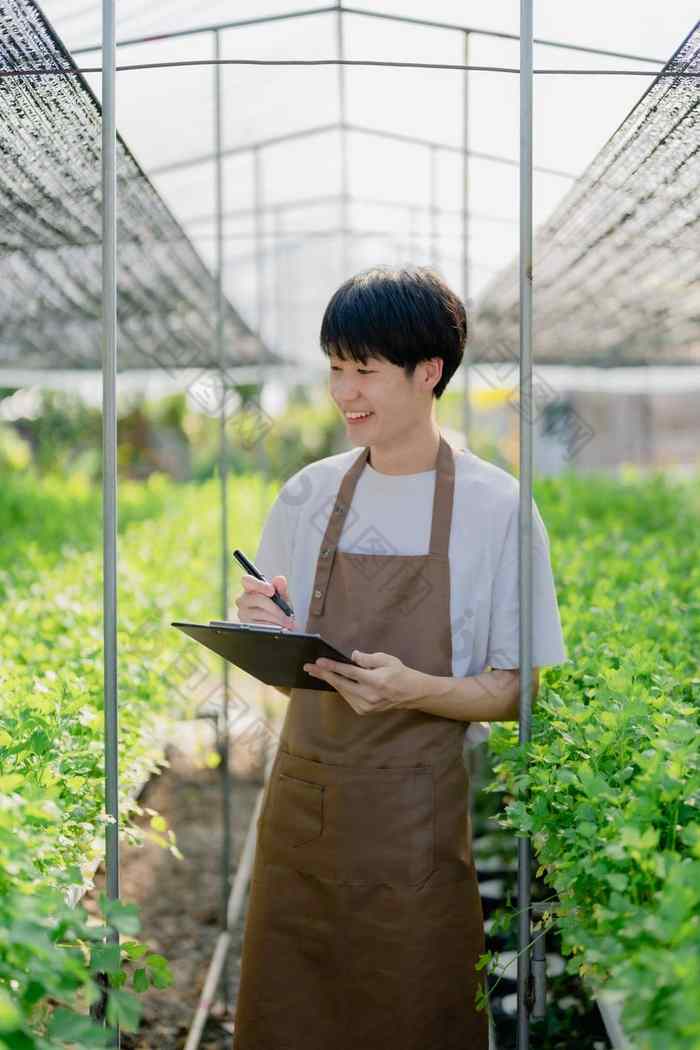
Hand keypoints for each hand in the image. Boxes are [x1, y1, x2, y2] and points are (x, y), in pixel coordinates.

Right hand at [234, 573, 297, 629]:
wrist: (278, 625)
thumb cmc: (277, 608)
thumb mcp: (282, 596)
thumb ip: (281, 587)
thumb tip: (279, 580)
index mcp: (251, 588)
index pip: (247, 580)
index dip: (259, 585)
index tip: (272, 591)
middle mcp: (243, 599)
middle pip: (257, 599)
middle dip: (275, 607)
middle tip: (287, 614)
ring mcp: (242, 612)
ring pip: (260, 613)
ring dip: (276, 618)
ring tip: (286, 621)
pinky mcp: (245, 625)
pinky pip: (260, 625)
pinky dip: (272, 626)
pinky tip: (278, 626)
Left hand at [302, 650, 427, 714]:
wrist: (412, 693)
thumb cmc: (400, 673)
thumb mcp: (387, 659)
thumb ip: (368, 658)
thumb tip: (352, 656)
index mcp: (376, 681)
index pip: (350, 673)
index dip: (333, 667)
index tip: (319, 662)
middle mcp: (369, 696)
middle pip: (341, 684)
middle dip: (323, 675)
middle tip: (308, 667)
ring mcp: (366, 706)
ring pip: (342, 692)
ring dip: (329, 681)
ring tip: (317, 672)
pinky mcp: (364, 711)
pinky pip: (347, 697)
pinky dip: (340, 688)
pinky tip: (333, 680)